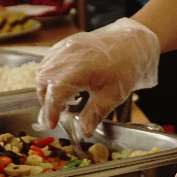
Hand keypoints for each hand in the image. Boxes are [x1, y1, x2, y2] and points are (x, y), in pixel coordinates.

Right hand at [35, 18, 160, 140]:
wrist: (133, 43)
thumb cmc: (125, 68)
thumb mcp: (112, 96)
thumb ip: (94, 114)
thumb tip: (84, 132)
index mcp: (78, 70)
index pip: (55, 94)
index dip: (50, 111)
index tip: (50, 124)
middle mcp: (67, 57)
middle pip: (43, 81)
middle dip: (46, 100)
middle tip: (57, 113)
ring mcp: (65, 47)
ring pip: (43, 70)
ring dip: (46, 87)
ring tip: (61, 99)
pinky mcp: (67, 43)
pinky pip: (49, 60)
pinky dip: (49, 73)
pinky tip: (61, 82)